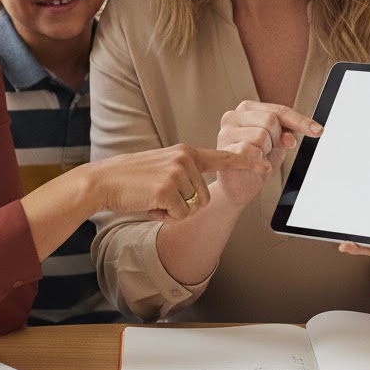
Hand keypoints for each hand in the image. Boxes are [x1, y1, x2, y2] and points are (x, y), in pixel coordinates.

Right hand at [94, 144, 267, 222]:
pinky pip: (179, 215)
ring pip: (194, 207)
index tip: (265, 164)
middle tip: (161, 197)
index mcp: (186, 152)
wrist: (104, 181)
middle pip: (205, 197)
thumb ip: (184, 172)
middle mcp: (185, 159)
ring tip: (154, 198)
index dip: (246, 162)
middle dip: (185, 205)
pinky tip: (150, 204)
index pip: (222, 157)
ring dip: (175, 211)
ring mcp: (177, 173)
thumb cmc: (132, 178)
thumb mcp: (163, 166)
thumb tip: (199, 192)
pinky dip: (164, 217)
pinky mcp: (168, 189)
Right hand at [215, 101, 322, 208]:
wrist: (238, 187)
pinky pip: (252, 151)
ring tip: (258, 158)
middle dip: (276, 139)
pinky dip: (260, 162)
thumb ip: (285, 134)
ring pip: (261, 135)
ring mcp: (226, 133)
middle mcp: (233, 116)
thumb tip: (289, 138)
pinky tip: (256, 166)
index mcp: (246, 110)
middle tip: (268, 151)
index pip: (278, 110)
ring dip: (266, 151)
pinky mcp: (224, 150)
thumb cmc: (256, 162)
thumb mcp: (277, 144)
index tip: (318, 130)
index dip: (300, 121)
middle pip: (270, 120)